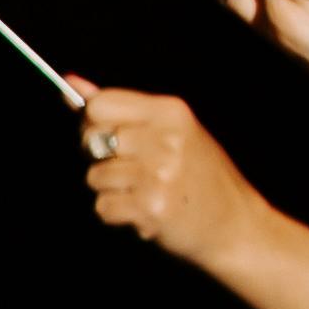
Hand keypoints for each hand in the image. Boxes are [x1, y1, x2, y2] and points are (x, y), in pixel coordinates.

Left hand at [68, 78, 283, 282]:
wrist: (236, 224)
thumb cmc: (199, 176)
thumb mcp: (170, 131)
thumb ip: (121, 108)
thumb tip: (71, 84)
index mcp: (170, 112)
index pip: (100, 105)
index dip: (94, 122)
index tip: (108, 136)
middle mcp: (165, 138)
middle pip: (91, 139)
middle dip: (102, 158)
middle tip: (134, 169)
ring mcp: (159, 174)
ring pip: (95, 177)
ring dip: (112, 190)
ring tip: (146, 191)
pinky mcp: (151, 208)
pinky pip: (103, 207)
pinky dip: (117, 213)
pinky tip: (145, 210)